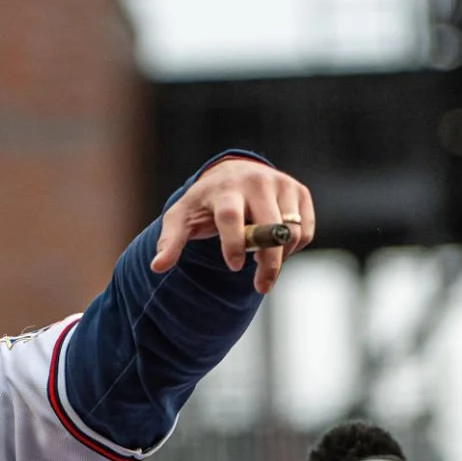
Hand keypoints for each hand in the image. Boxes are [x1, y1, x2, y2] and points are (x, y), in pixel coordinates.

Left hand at [152, 156, 315, 294]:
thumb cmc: (204, 203)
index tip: (234, 267)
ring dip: (280, 254)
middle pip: (270, 227)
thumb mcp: (181, 218)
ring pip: (291, 231)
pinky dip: (294, 246)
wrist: (231, 174)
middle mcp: (256, 182)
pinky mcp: (299, 191)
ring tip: (262, 259)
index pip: (231, 217)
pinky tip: (276, 246)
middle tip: (260, 286)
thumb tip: (157, 267)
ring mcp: (281, 184)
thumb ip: (170, 241)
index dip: (234, 243)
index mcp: (225, 189)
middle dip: (268, 261)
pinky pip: (304, 230)